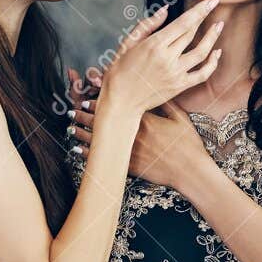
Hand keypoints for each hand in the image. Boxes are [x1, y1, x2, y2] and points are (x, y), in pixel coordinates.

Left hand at [70, 100, 213, 192]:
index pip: (118, 104)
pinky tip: (77, 149)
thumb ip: (166, 103)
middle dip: (86, 113)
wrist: (190, 172)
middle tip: (74, 107)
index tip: (89, 92)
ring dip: (83, 130)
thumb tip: (156, 89)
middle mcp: (133, 134)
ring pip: (100, 139)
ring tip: (71, 124)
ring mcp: (130, 151)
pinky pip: (105, 158)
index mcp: (145, 119)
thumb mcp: (180, 117)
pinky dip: (89, 154)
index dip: (101, 97)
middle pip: (104, 120)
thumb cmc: (188, 144)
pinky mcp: (130, 166)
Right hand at [100, 0, 223, 112]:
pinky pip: (202, 74)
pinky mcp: (180, 86)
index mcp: (154, 45)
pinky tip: (216, 52)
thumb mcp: (128, 43)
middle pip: (192, 34)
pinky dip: (212, 63)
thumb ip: (148, 25)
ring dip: (213, 38)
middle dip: (205, 18)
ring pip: (202, 53)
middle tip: (214, 7)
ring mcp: (175, 73)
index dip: (200, 10)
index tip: (211, 0)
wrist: (121, 100)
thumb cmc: (120, 69)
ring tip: (219, 26)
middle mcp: (167, 58)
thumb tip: (166, 9)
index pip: (183, 23)